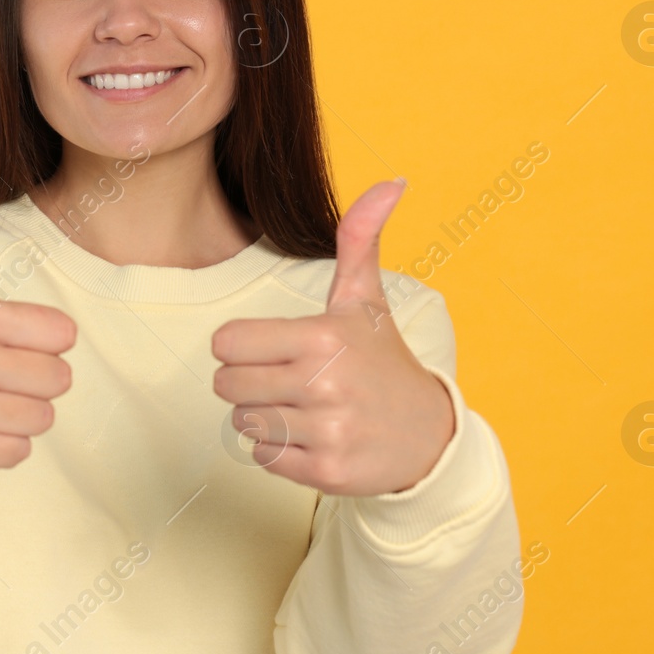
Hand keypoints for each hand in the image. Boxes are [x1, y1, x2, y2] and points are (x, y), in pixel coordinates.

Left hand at [210, 179, 455, 495]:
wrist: (428, 435)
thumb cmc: (381, 360)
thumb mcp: (365, 299)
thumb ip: (360, 238)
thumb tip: (391, 181)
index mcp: (323, 335)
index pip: (226, 343)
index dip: (240, 347)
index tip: (271, 349)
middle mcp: (325, 383)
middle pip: (228, 385)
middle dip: (249, 383)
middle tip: (289, 380)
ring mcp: (328, 430)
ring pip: (243, 422)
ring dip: (264, 417)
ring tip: (302, 408)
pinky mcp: (326, 472)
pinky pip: (262, 457)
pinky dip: (278, 451)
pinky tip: (310, 436)